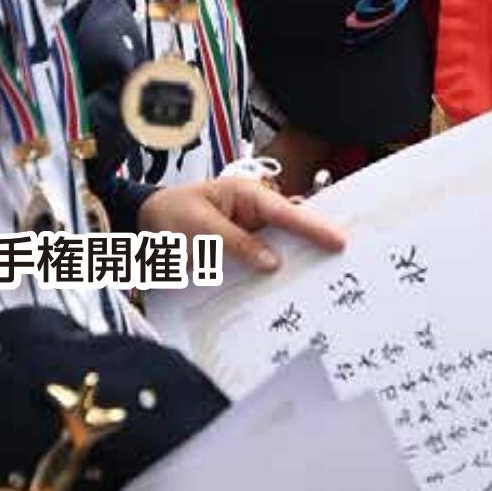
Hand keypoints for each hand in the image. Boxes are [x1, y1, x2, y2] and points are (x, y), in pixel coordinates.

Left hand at [139, 173, 345, 273]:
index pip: (285, 212)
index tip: (339, 242)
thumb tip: (273, 263)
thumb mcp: (200, 228)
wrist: (144, 226)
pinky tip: (291, 295)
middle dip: (316, 245)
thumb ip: (236, 243)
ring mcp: (251, 233)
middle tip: (347, 265)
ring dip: (299, 265)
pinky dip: (278, 277)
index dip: (313, 228)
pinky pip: (266, 263)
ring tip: (328, 286)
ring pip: (283, 249)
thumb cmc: (170, 216)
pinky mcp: (244, 252)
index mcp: (246, 195)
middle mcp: (254, 213)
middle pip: (292, 230)